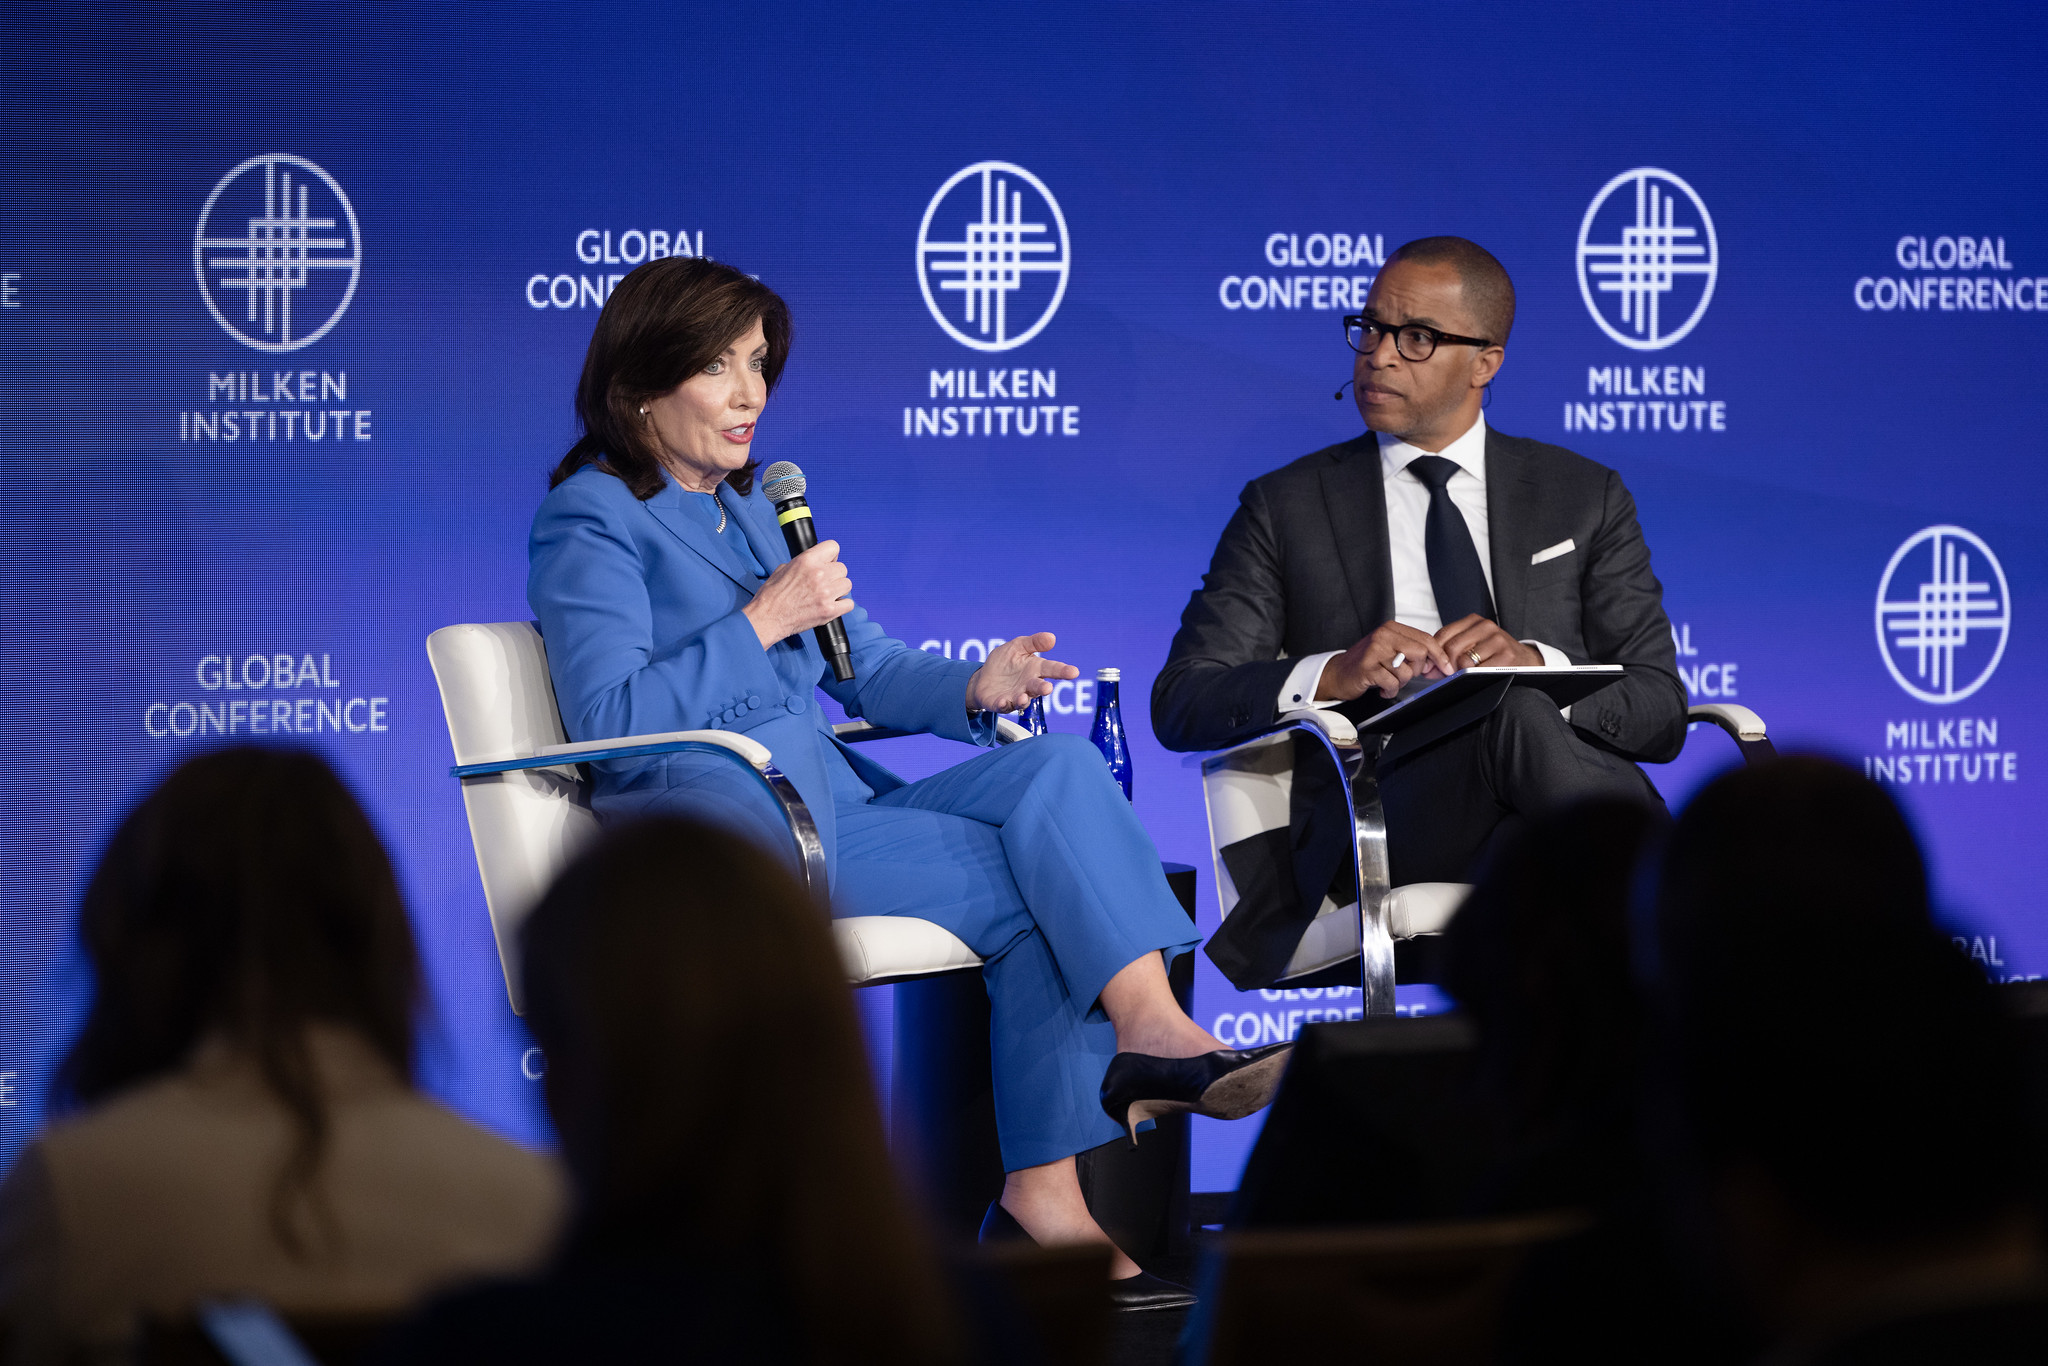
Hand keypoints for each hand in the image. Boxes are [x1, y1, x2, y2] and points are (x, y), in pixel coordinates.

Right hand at [743, 540, 852, 649]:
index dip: (831, 556)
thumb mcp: (783, 569)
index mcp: (807, 560)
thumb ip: (803, 564)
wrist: (767, 618)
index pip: (834, 547)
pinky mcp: (829, 611)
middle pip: (842, 568)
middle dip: (834, 575)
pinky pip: (849, 604)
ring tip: (827, 595)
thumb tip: (815, 563)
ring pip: (847, 584)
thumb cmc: (771, 596)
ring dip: (839, 589)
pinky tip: (831, 606)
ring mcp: (825, 593)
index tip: (828, 563)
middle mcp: (819, 574)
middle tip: (824, 583)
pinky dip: (842, 606)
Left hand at [964, 633, 1079, 712]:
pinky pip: (1003, 706)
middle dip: (1043, 688)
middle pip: (1038, 687)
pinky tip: (1003, 701)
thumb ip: (1034, 642)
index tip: (1074, 672)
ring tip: (1023, 697)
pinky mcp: (1001, 703)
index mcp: (1035, 669)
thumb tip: (1052, 637)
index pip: (1051, 669)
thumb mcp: (1018, 646)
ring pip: (1023, 700)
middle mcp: (1028, 685)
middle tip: (1047, 688)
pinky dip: (1004, 704)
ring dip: (1023, 700)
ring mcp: (1015, 696)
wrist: (983, 677)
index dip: (1063, 671)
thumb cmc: (1005, 662)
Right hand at [1318, 621, 1453, 700]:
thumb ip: (1412, 650)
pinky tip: (1381, 687)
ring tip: (1387, 680)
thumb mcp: (1390, 649)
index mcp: (1391, 628)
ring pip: (1406, 671)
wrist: (1337, 673)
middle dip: (1416, 670)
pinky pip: (1392, 683)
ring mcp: (1374, 651)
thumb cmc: (1367, 663)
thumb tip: (1437, 660)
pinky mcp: (1367, 667)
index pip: (1425, 638)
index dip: (1439, 655)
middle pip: (1419, 653)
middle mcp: (1383, 636)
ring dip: (1399, 682)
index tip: (1447, 668)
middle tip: (1403, 674)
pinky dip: (1389, 690)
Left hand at [1435, 615, 1543, 671]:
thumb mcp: (1473, 644)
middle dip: (1446, 665)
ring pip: (1464, 660)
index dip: (1435, 654)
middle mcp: (1486, 626)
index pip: (1443, 635)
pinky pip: (1479, 670)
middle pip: (1451, 648)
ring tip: (1465, 675)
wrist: (1525, 660)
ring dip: (1460, 672)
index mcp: (1474, 621)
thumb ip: (1450, 651)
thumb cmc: (1494, 654)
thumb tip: (1428, 668)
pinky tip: (1477, 676)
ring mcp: (1497, 639)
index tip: (1435, 666)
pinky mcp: (1506, 655)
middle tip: (1449, 674)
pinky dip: (1473, 676)